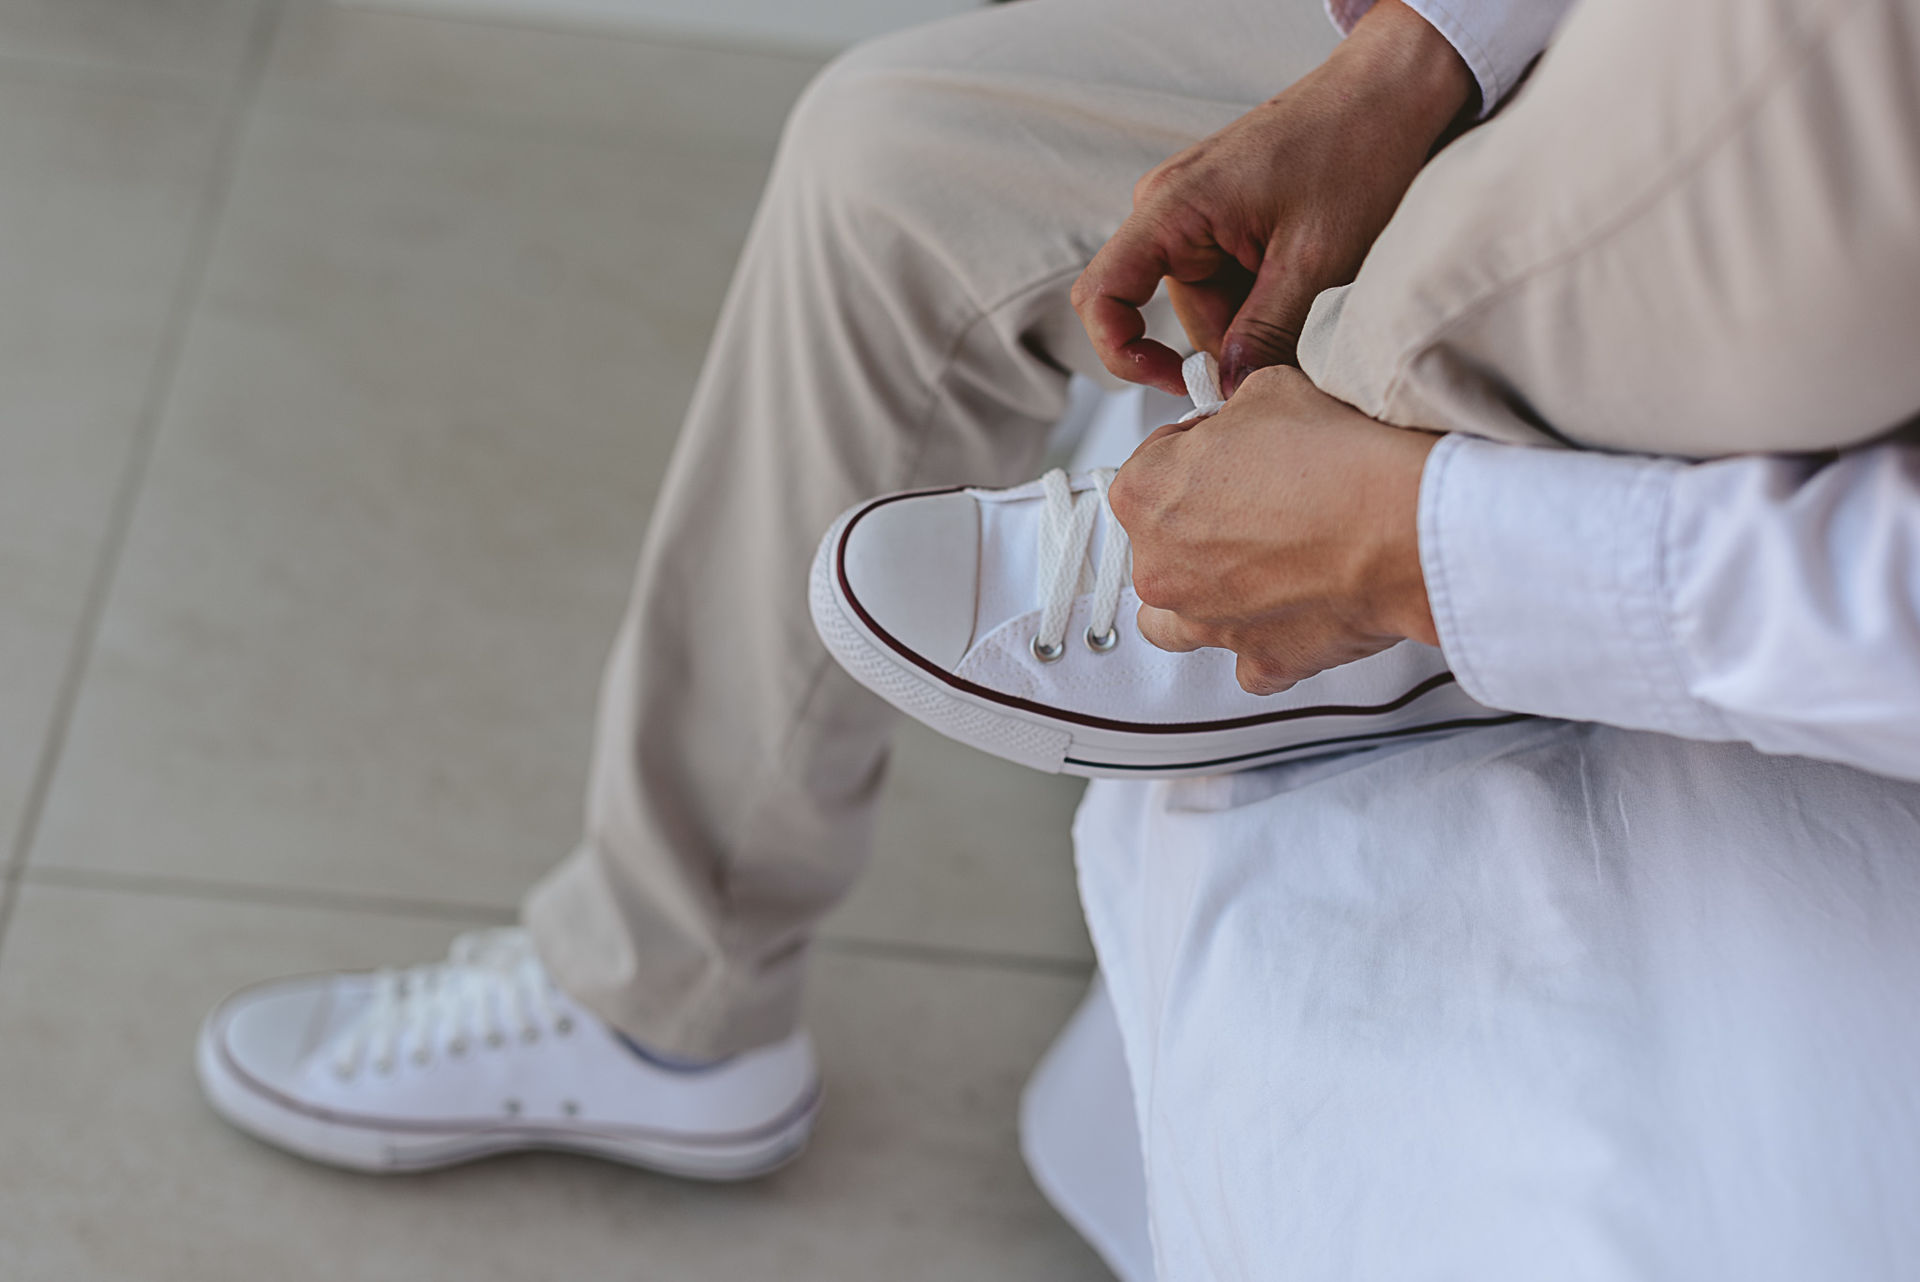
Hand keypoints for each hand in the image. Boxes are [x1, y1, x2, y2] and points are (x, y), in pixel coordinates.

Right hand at [1071, 0, 1473, 396]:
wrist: (1390, 94)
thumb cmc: (1355, 149)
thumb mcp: (1315, 259)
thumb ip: (1266, 330)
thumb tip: (1230, 386)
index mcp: (1173, 206)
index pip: (1101, 296)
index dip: (1124, 353)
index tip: (1180, 380)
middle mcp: (1169, 206)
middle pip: (1174, 314)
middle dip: (1233, 338)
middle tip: (1300, 334)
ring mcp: (1194, 212)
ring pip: (1210, 304)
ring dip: (1259, 316)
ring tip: (1317, 285)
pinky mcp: (1222, 217)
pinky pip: (1229, 281)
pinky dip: (1268, 294)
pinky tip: (1309, 271)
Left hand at [1106, 366, 1440, 694]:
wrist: (1405, 524)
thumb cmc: (1338, 460)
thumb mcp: (1270, 391)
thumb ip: (1234, 413)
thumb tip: (1238, 421)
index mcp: (1145, 494)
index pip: (1150, 465)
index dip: (1195, 452)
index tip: (1229, 451)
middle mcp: (1161, 566)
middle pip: (1159, 544)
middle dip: (1199, 525)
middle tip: (1257, 506)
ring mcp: (1206, 621)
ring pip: (1175, 622)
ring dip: (1202, 598)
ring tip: (1249, 574)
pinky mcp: (1261, 660)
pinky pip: (1249, 664)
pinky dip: (1267, 642)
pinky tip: (1295, 614)